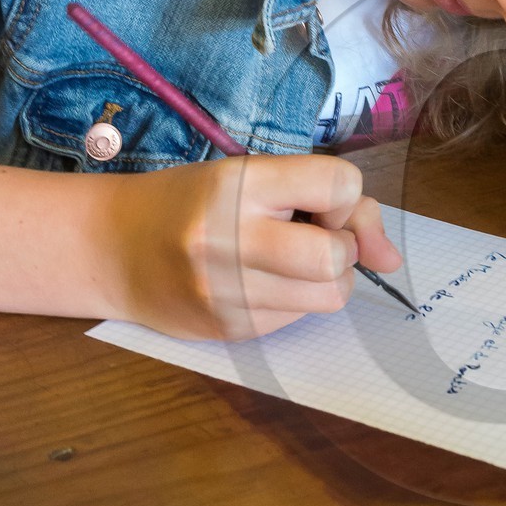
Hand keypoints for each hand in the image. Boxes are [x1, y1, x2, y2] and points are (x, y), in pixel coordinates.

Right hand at [105, 154, 400, 339]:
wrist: (112, 248)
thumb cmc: (192, 202)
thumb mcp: (251, 177)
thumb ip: (331, 201)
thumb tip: (393, 260)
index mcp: (237, 186)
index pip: (338, 186)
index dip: (343, 195)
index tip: (318, 200)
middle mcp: (229, 239)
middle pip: (335, 256)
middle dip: (342, 247)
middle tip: (315, 237)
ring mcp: (227, 291)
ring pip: (328, 296)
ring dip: (328, 278)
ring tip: (293, 260)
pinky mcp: (230, 328)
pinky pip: (299, 319)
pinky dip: (297, 300)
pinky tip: (264, 282)